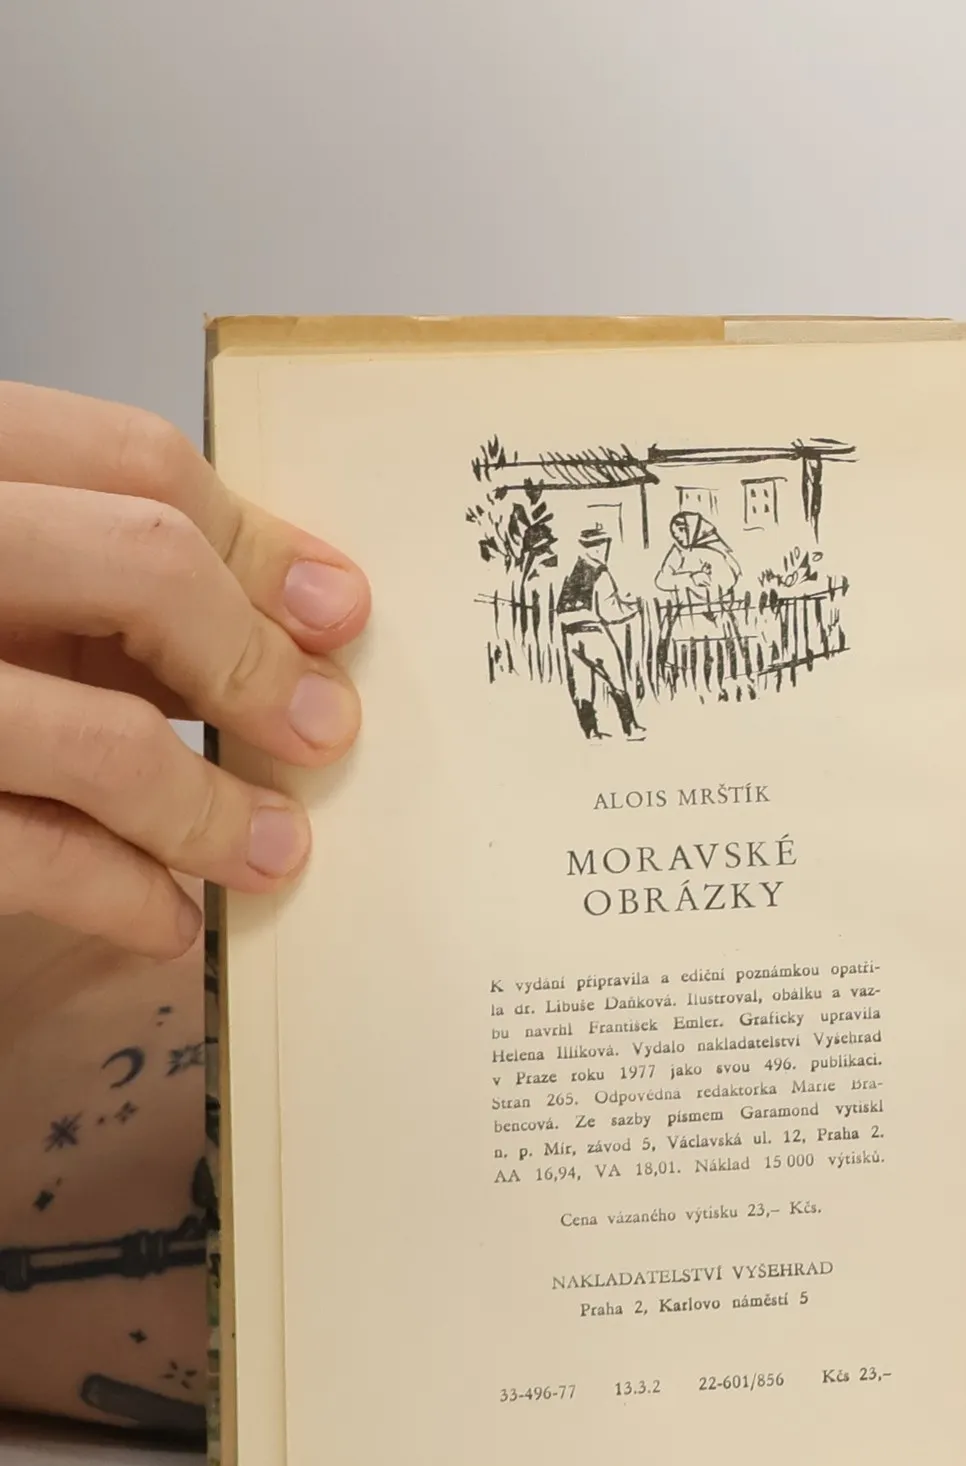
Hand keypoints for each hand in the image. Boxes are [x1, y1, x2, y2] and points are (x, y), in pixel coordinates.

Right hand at [0, 381, 369, 958]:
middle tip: (323, 730)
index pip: (129, 459)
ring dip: (214, 811)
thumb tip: (304, 620)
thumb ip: (99, 577)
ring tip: (278, 852)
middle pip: (139, 562)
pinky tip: (168, 917)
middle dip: (254, 659)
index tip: (340, 613)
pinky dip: (126, 895)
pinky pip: (36, 857)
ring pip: (99, 737)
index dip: (259, 542)